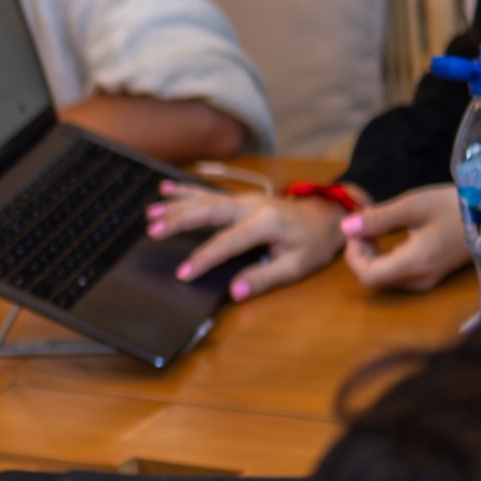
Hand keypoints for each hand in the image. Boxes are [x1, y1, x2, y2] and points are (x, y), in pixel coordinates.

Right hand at [148, 184, 350, 300]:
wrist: (330, 213)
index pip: (226, 243)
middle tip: (153, 232)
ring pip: (204, 200)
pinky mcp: (241, 198)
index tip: (182, 274)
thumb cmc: (316, 241)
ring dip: (176, 205)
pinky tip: (165, 189)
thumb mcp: (299, 265)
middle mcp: (250, 206)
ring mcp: (244, 199)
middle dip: (179, 221)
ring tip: (150, 212)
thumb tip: (236, 292)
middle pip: (208, 212)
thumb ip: (265, 277)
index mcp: (264, 223)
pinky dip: (186, 191)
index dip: (203, 259)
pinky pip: (209, 193)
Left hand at [340, 185, 469, 292]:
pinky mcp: (430, 275)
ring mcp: (426, 280)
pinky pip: (396, 271)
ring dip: (371, 251)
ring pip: (383, 275)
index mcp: (416, 264)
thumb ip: (377, 219)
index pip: (367, 276)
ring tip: (377, 223)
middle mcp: (419, 280)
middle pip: (373, 277)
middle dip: (360, 250)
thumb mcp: (413, 206)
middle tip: (366, 221)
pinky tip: (389, 232)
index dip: (353, 253)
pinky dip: (384, 254)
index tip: (358, 227)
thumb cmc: (455, 205)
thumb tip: (345, 227)